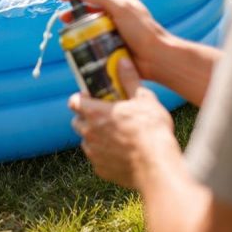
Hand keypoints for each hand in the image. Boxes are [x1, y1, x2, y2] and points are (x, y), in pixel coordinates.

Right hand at [60, 0, 172, 83]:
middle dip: (75, 8)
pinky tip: (77, 42)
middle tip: (63, 16)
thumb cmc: (142, 31)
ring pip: (91, 22)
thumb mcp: (122, 8)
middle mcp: (116, 11)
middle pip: (90, 5)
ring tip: (67, 30)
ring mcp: (114, 27)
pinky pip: (94, 37)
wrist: (155, 58)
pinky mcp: (112, 42)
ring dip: (78, 24)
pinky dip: (84, 37)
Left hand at [68, 56, 177, 189]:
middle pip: (78, 122)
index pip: (74, 101)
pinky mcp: (100, 169)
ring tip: (117, 135)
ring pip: (87, 141)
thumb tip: (123, 61)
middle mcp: (89, 133)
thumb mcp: (144, 99)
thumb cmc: (151, 130)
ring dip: (96, 137)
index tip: (93, 98)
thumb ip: (129, 80)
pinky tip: (123, 152)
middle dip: (88, 118)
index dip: (82, 98)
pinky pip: (98, 158)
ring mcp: (93, 153)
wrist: (157, 165)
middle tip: (107, 116)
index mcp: (95, 112)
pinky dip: (105, 155)